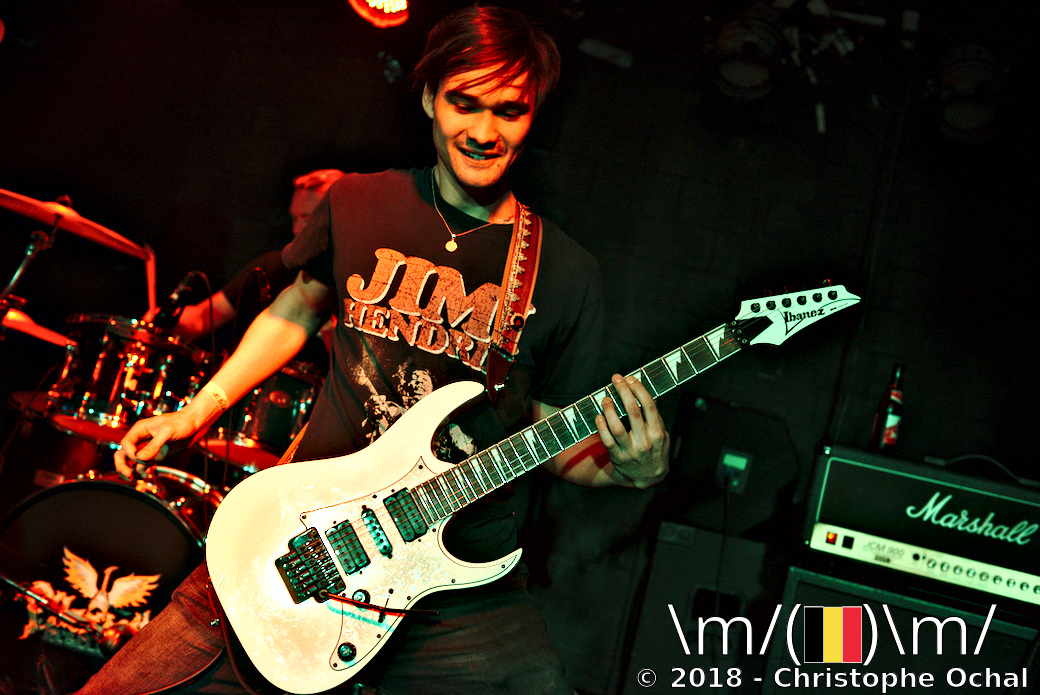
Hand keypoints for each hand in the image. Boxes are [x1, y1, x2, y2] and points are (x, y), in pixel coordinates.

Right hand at [114, 410, 199, 477]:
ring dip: (129, 470)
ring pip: (131, 461)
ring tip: (134, 478)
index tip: (140, 459)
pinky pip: (142, 465)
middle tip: (128, 475)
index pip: (126, 443)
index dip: (129, 453)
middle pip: (123, 453)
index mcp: (140, 429)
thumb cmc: (182, 422)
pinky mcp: (156, 455)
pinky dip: (140, 471)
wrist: (195, 424)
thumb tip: (140, 458)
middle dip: (121, 464)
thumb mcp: (168, 432)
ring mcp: (148, 448)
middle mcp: (141, 439)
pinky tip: (145, 476)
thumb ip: (154, 445)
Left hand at [596, 374, 669, 488]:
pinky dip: (601, 426)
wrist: (649, 478)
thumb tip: (641, 393)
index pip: (649, 406)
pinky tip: (599, 415)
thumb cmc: (655, 450)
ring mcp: (630, 450)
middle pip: (632, 411)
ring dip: (609, 409)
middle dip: (623, 391)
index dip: (638, 389)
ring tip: (605, 398)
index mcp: (658, 432)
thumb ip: (654, 418)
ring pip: (617, 427)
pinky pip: (606, 440)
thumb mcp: (662, 435)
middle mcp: (645, 441)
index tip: (630, 379)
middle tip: (616, 379)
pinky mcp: (617, 457)